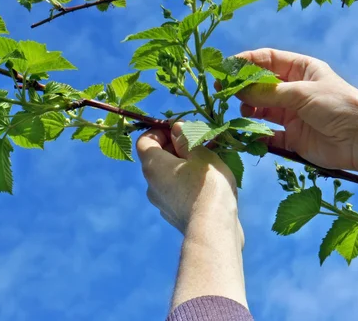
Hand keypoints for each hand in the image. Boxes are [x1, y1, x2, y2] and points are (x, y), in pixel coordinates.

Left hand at [136, 122, 241, 239]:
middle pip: (155, 158)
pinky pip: (175, 192)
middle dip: (174, 148)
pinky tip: (205, 186)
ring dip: (181, 167)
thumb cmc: (206, 186)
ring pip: (167, 176)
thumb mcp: (200, 154)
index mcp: (152, 166)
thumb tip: (176, 128)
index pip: (144, 140)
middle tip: (197, 145)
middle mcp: (150, 184)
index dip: (160, 131)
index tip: (180, 129)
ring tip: (205, 165)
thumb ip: (186, 139)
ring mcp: (160, 202)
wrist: (213, 230)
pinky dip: (185, 184)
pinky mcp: (172, 215)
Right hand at [231, 48, 357, 170]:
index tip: (226, 67)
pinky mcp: (291, 137)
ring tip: (242, 110)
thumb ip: (269, 92)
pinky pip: (268, 135)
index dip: (247, 61)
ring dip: (248, 108)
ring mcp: (292, 114)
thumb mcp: (302, 92)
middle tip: (223, 90)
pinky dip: (257, 135)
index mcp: (301, 70)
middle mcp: (294, 90)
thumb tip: (239, 90)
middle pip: (261, 84)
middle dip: (242, 86)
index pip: (268, 60)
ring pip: (262, 108)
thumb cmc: (338, 105)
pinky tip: (248, 133)